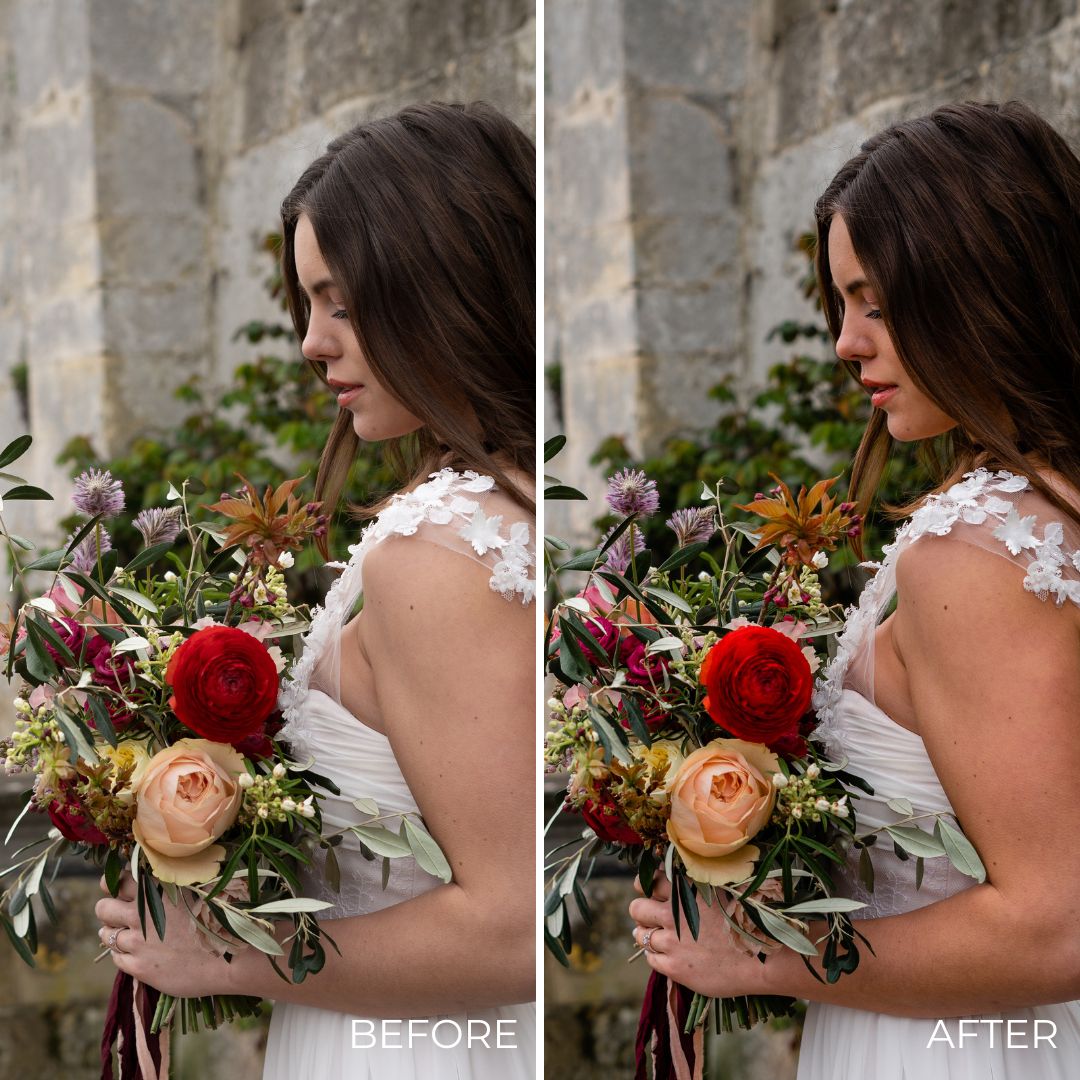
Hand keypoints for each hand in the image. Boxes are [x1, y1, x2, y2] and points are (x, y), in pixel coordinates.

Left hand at [95, 872, 235, 997]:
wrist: (230, 958)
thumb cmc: (220, 921)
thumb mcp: (197, 892)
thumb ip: (171, 886)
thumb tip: (153, 879)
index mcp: (158, 891)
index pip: (119, 880)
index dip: (113, 883)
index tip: (118, 889)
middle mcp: (143, 913)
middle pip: (103, 907)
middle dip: (108, 910)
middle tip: (120, 916)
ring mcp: (138, 941)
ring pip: (106, 934)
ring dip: (114, 934)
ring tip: (131, 936)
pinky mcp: (138, 966)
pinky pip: (116, 958)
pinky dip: (124, 955)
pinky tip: (142, 954)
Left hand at [628, 872, 774, 998]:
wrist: (763, 957)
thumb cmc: (748, 921)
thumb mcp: (722, 890)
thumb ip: (696, 886)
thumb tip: (678, 880)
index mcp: (686, 891)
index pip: (651, 881)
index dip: (646, 886)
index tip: (650, 892)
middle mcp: (674, 913)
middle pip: (636, 908)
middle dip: (641, 911)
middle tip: (650, 918)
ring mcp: (672, 941)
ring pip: (640, 935)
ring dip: (646, 935)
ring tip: (661, 938)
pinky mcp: (674, 966)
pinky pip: (650, 958)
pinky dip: (656, 956)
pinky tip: (670, 956)